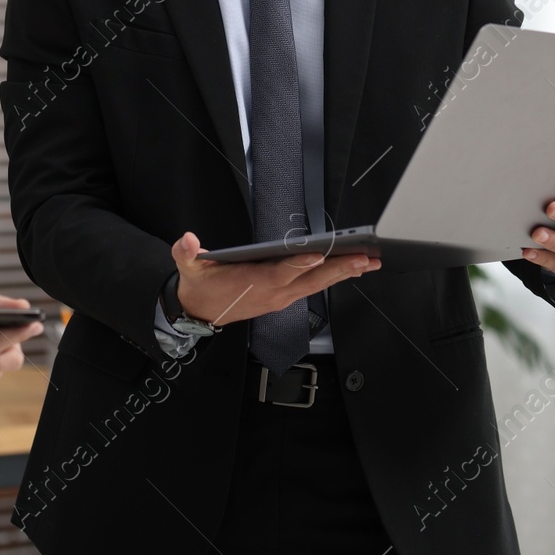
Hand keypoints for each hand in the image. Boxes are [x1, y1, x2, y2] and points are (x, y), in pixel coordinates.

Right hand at [170, 231, 378, 325]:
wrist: (200, 313)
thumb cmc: (201, 286)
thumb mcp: (189, 268)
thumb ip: (187, 253)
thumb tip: (187, 241)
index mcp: (254, 283)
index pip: (280, 273)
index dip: (299, 264)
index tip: (319, 254)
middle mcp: (273, 293)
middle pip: (311, 281)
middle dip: (339, 270)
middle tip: (365, 259)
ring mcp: (281, 298)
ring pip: (317, 285)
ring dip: (343, 274)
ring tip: (368, 263)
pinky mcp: (283, 298)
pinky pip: (313, 287)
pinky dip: (332, 278)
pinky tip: (348, 270)